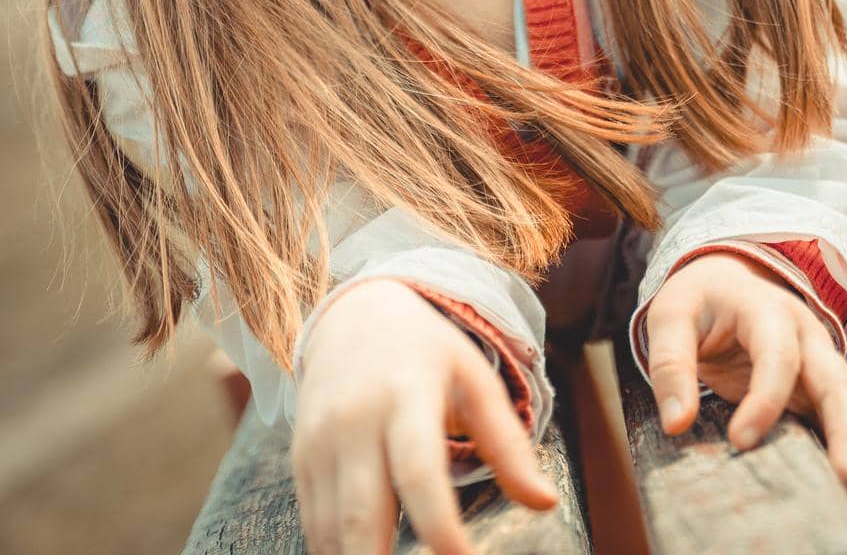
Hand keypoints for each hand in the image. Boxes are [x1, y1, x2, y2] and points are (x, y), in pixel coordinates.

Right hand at [292, 278, 557, 553]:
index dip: (440, 528)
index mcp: (405, 396)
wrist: (354, 315)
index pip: (418, 472)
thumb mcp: (474, 379)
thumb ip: (508, 443)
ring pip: (332, 532)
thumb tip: (546, 503)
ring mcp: (319, 442)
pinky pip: (314, 526)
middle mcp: (354, 421)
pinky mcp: (300, 460)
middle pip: (363, 516)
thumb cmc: (427, 354)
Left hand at [644, 251, 846, 519]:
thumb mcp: (670, 318)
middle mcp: (805, 334)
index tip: (741, 441)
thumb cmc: (697, 302)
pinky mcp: (817, 389)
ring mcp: (817, 362)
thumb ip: (670, 365)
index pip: (778, 354)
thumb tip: (676, 424)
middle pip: (836, 381)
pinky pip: (840, 422)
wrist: (722, 283)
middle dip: (844, 431)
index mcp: (766, 308)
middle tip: (844, 482)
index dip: (765, 398)